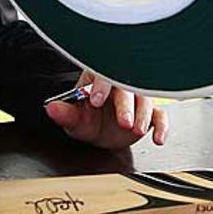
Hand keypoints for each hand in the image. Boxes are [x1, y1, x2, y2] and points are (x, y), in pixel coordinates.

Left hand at [45, 70, 167, 148]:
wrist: (103, 133)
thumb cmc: (89, 119)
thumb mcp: (74, 119)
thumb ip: (64, 113)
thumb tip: (51, 108)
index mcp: (99, 79)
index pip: (102, 75)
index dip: (101, 86)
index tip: (97, 100)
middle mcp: (121, 85)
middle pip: (127, 88)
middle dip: (126, 105)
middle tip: (124, 121)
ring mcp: (137, 98)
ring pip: (145, 99)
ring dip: (143, 114)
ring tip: (137, 129)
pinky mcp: (150, 113)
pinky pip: (160, 116)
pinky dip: (162, 126)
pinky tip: (158, 138)